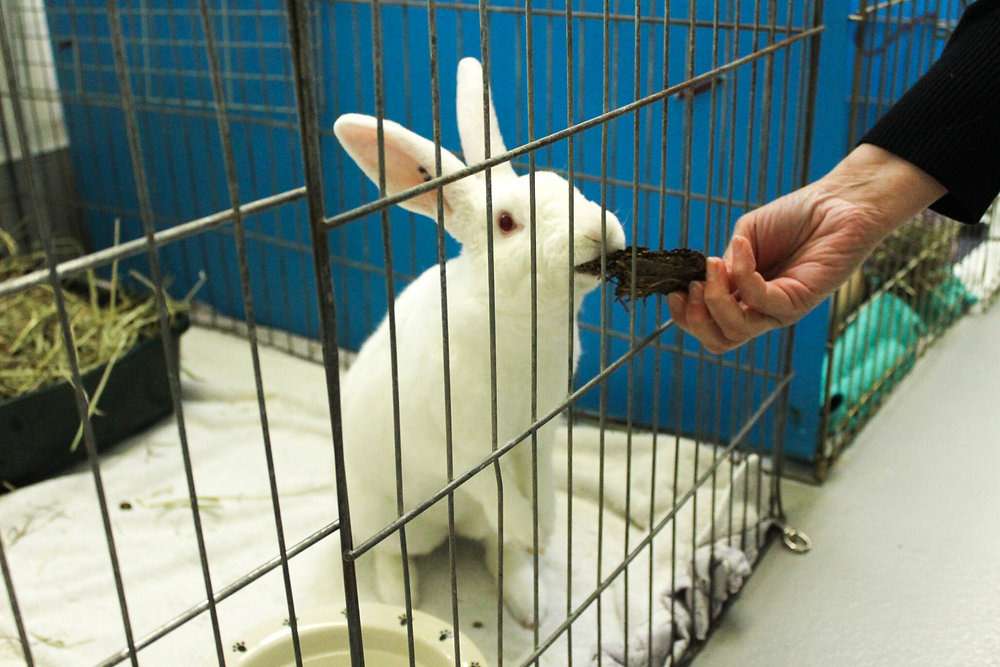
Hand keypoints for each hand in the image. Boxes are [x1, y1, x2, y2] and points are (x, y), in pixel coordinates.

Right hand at [666, 144, 946, 352]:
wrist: (838, 203)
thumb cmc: (795, 217)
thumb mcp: (744, 236)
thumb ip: (726, 262)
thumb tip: (710, 279)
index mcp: (743, 298)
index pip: (708, 326)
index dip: (684, 317)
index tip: (674, 290)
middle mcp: (760, 311)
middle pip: (719, 342)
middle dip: (695, 320)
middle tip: (693, 287)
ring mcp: (780, 310)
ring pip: (737, 331)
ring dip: (716, 300)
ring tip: (714, 267)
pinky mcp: (799, 301)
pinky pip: (762, 302)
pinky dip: (744, 275)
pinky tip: (742, 249)